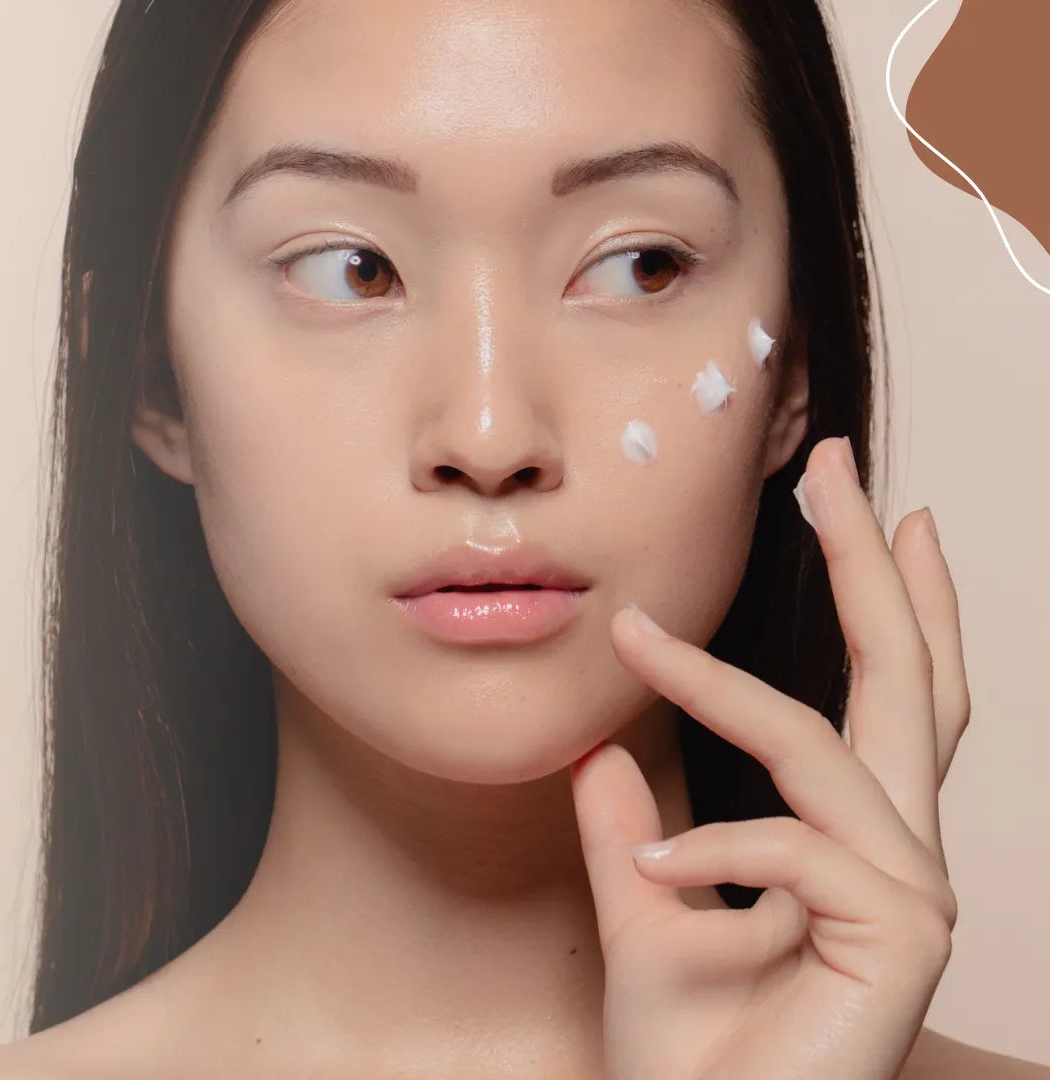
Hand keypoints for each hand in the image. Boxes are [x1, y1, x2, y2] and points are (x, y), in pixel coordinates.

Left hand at [570, 435, 970, 1079]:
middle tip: (845, 469)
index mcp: (852, 843)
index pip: (887, 702)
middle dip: (875, 569)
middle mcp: (899, 857)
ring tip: (636, 642)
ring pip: (824, 749)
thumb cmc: (690, 1057)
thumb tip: (599, 746)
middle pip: (907, 684)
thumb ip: (628, 828)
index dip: (891, 604)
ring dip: (722, 689)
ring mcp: (910, 898)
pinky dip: (716, 846)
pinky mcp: (900, 940)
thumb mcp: (639, 914)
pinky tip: (655, 873)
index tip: (873, 510)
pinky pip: (800, 848)